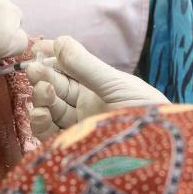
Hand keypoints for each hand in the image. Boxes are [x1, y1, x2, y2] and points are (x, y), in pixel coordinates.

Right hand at [26, 36, 168, 140]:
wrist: (159, 152)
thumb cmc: (145, 112)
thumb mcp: (115, 84)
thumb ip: (85, 65)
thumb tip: (58, 41)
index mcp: (98, 87)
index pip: (68, 69)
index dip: (51, 58)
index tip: (36, 49)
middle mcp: (85, 105)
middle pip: (55, 88)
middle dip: (43, 77)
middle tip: (33, 70)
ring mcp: (78, 126)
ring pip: (49, 109)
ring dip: (41, 98)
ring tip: (43, 91)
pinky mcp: (72, 147)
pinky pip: (48, 134)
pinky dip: (40, 123)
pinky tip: (41, 113)